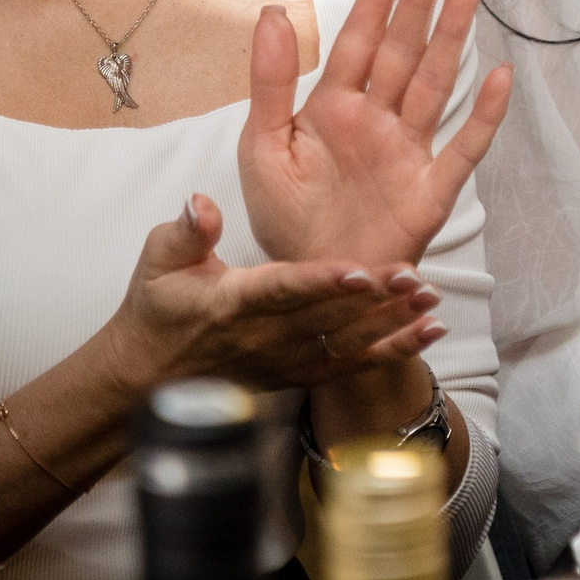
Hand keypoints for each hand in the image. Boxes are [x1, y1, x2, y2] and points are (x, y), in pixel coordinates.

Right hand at [98, 194, 442, 395]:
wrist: (147, 377)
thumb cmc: (157, 309)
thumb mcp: (156, 261)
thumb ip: (184, 232)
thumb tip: (201, 203)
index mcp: (233, 302)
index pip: (283, 290)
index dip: (323, 281)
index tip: (359, 269)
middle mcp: (265, 337)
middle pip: (328, 316)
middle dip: (375, 298)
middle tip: (416, 276)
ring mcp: (286, 361)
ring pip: (347, 342)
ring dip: (392, 322)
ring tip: (432, 300)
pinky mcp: (300, 376)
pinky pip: (352, 367)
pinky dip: (393, 351)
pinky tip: (430, 332)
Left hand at [240, 0, 511, 267]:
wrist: (313, 286)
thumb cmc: (285, 220)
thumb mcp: (262, 147)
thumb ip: (269, 81)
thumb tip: (274, 12)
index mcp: (333, 108)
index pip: (360, 41)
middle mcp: (376, 121)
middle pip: (404, 50)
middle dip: (420, 1)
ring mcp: (408, 152)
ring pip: (434, 82)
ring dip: (452, 36)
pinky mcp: (430, 190)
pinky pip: (464, 147)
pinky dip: (484, 114)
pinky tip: (500, 76)